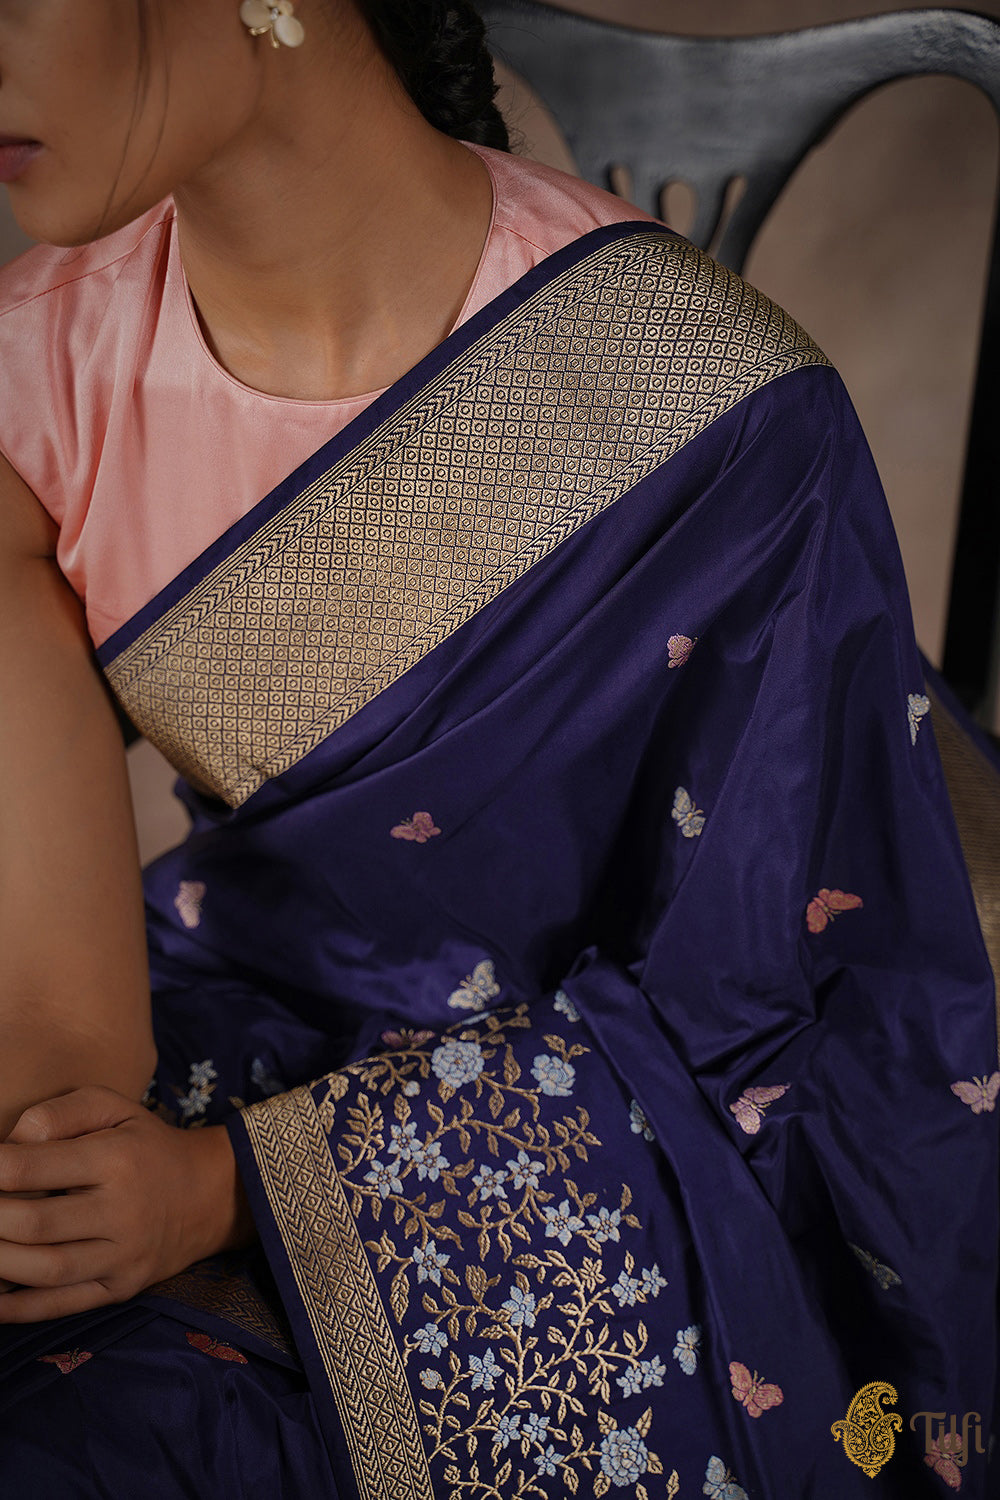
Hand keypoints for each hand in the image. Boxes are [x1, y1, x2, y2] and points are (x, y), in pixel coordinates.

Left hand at [0, 1086, 254, 1322]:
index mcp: (115, 1158)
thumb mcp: (114, 1107)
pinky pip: (63, 1304)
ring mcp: (123, 1255)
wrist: (209, 1194)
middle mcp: (122, 1210)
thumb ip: (60, 1113)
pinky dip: (19, 1308)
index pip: (31, 1167)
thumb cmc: (146, 1144)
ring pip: (46, 1269)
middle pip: (34, 1224)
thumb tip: (11, 1142)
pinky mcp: (122, 1288)